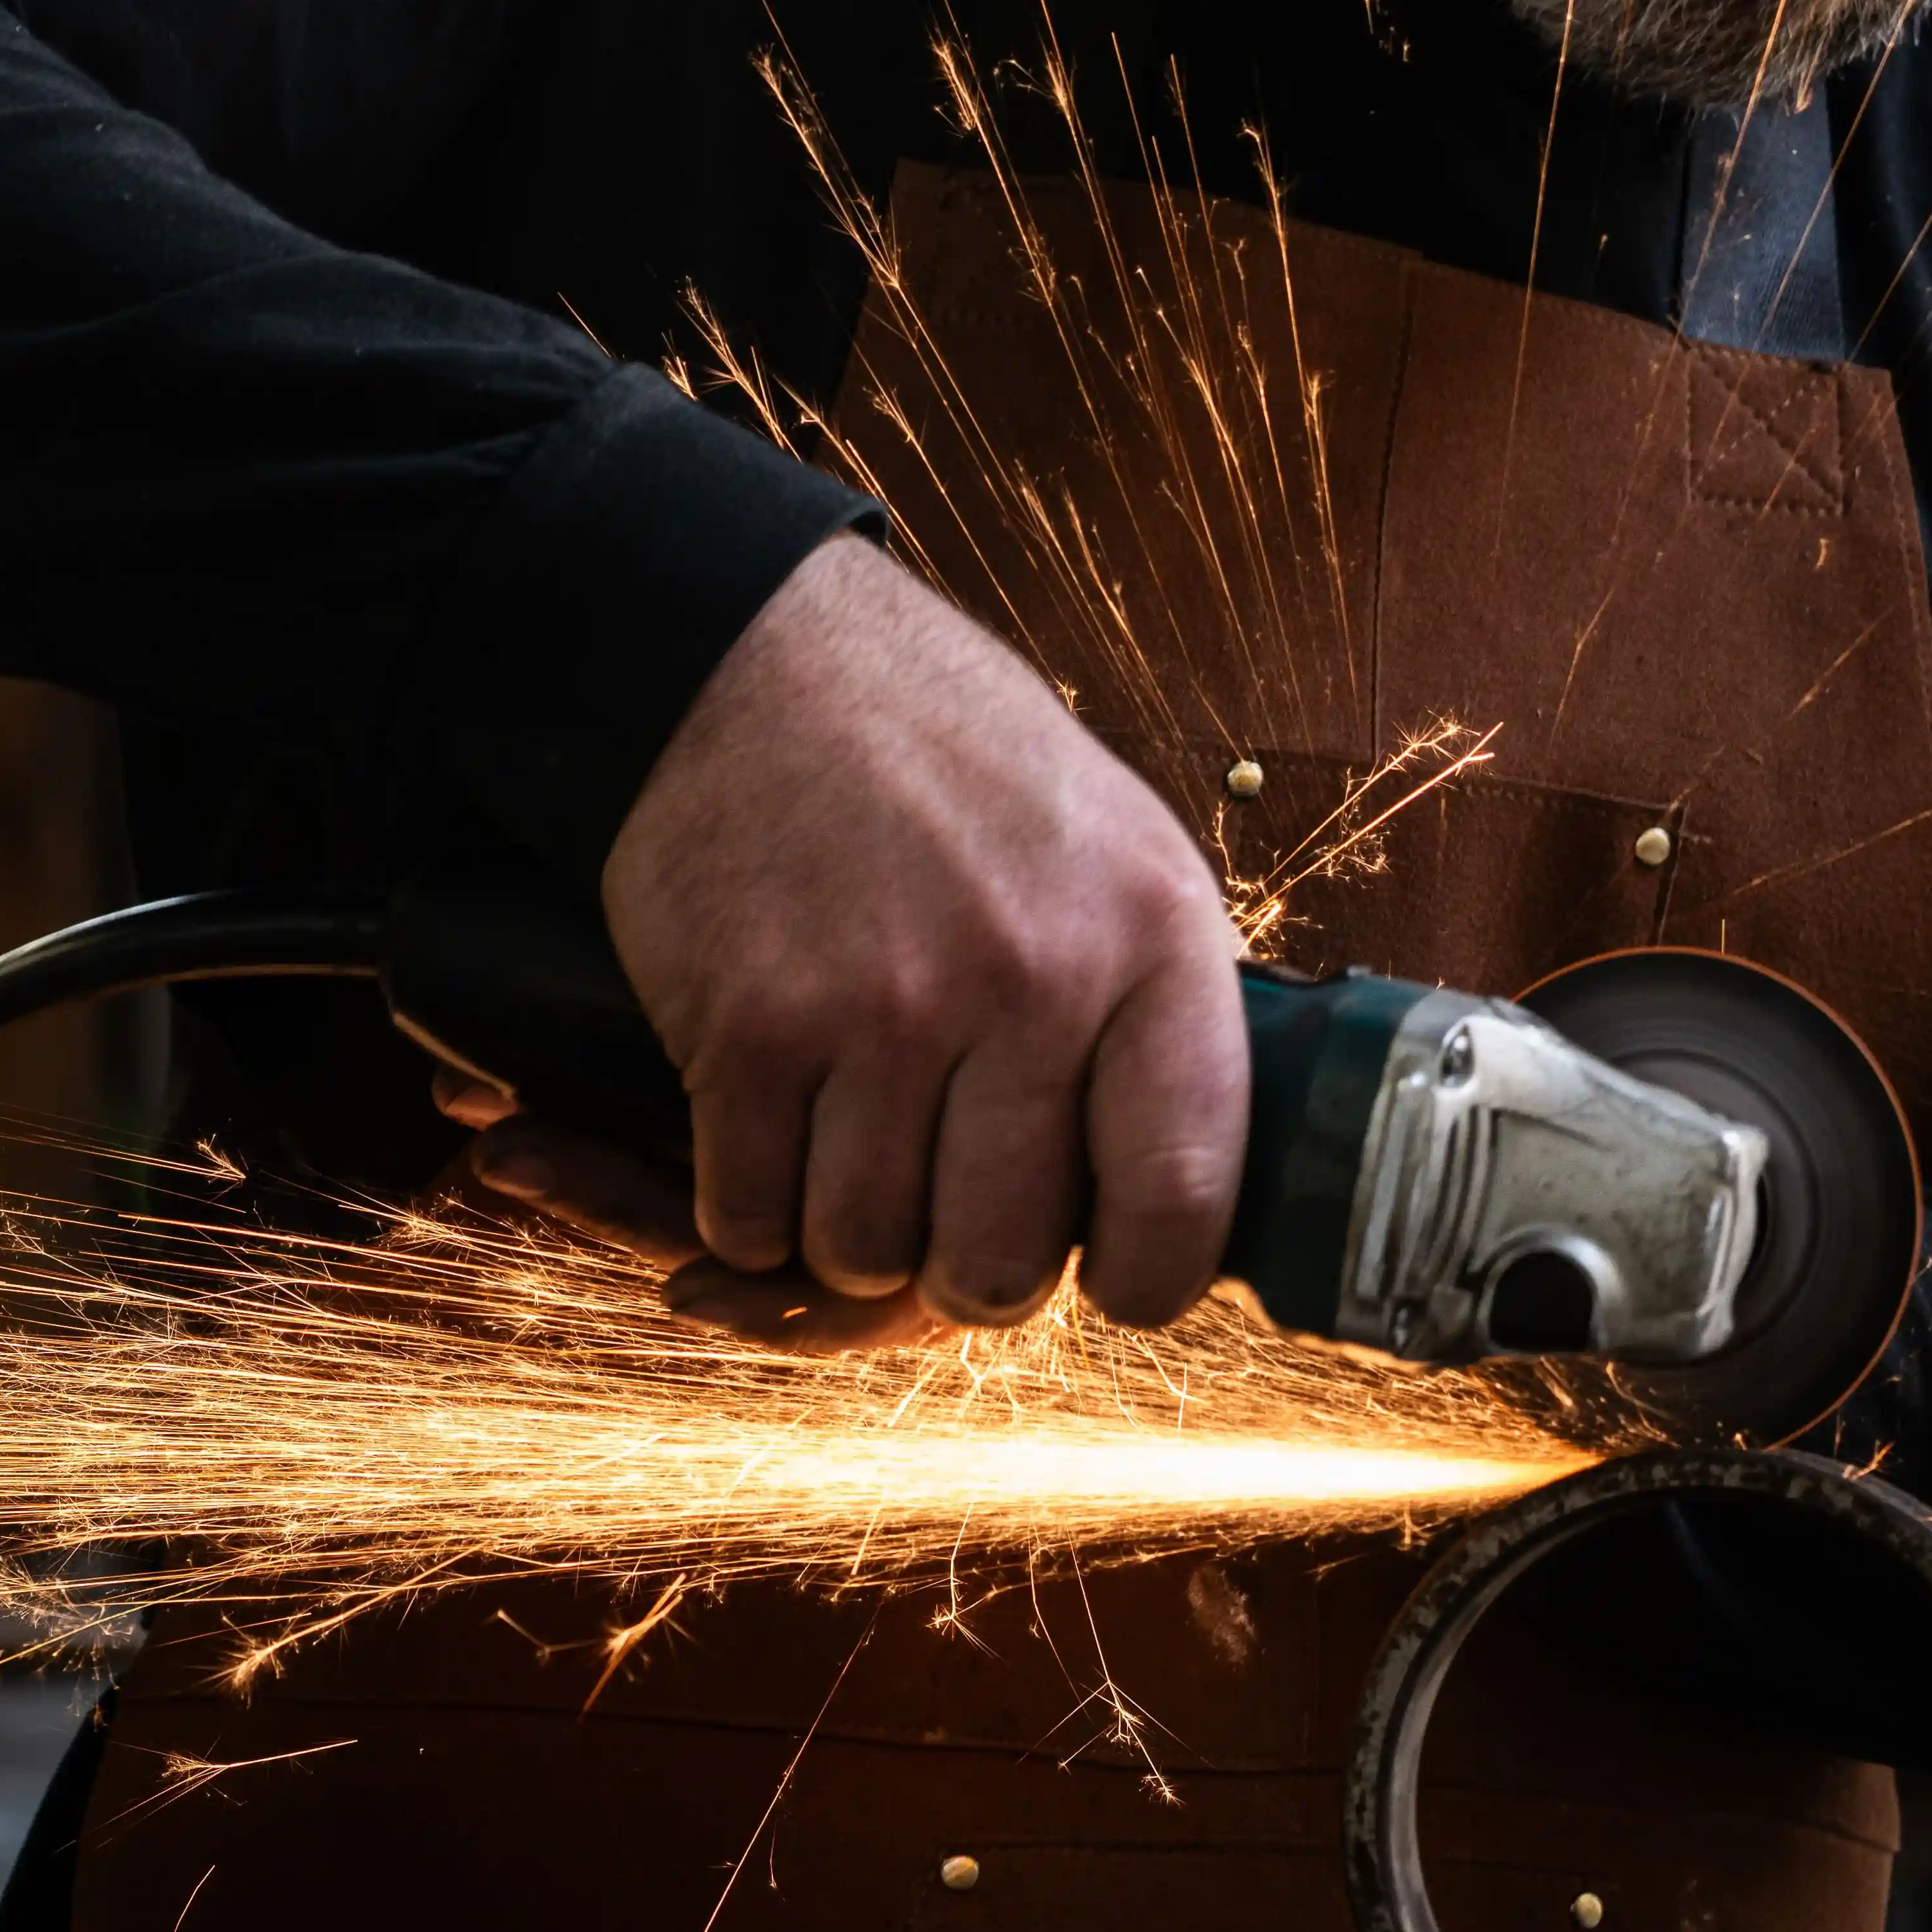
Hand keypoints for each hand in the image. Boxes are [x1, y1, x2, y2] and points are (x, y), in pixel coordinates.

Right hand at [448, 535, 1247, 1346]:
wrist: (757, 655)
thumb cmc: (948, 762)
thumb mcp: (1115, 846)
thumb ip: (1153, 1016)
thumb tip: (1177, 1205)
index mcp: (1148, 935)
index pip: (1182, 1199)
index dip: (1144, 1276)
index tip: (1111, 1273)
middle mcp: (1028, 979)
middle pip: (998, 1267)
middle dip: (966, 1264)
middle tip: (947, 1194)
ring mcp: (882, 1008)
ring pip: (863, 1254)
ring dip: (848, 1228)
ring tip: (856, 1136)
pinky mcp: (750, 1028)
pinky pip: (749, 1217)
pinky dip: (750, 1201)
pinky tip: (770, 1118)